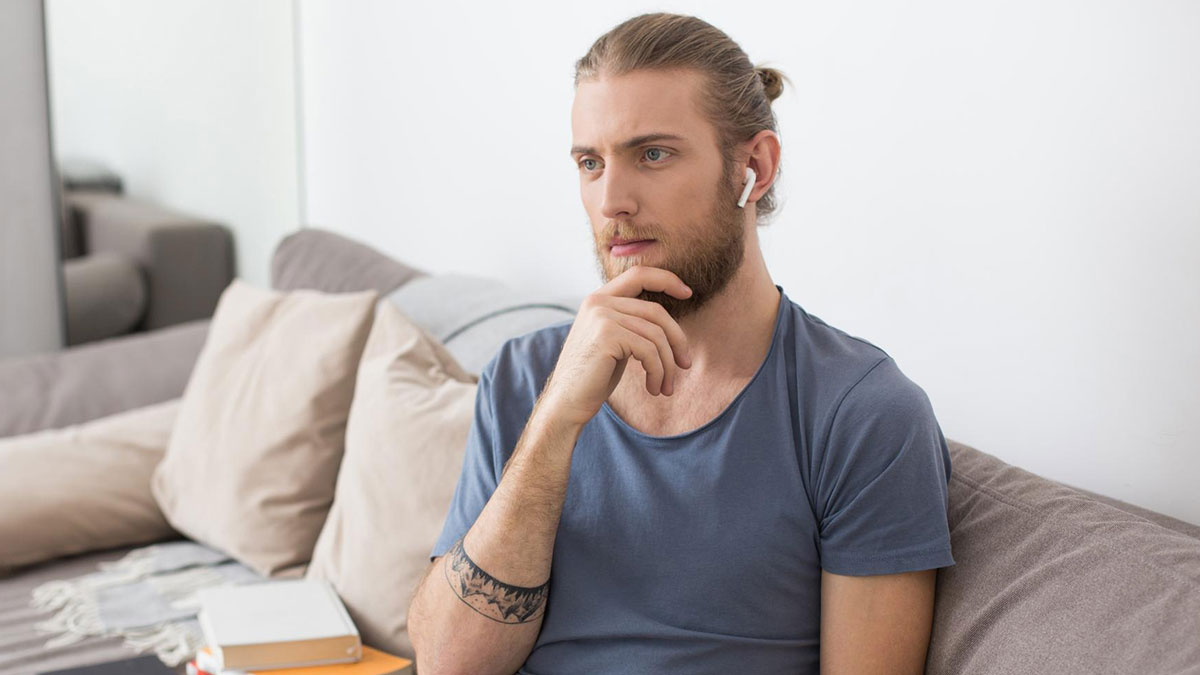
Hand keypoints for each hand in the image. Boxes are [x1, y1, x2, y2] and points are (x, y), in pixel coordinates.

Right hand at [538, 265, 692, 429]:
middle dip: (677, 339)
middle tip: (686, 364)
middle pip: (655, 311)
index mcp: (599, 299)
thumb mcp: (614, 343)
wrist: (566, 403)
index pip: (639, 274)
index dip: (666, 279)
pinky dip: (658, 372)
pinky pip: (649, 350)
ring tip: (666, 387)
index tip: (687, 293)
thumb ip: (632, 324)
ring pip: (656, 334)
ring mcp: (601, 315)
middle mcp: (598, 301)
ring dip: (667, 365)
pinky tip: (653, 388)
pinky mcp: (607, 334)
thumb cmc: (593, 378)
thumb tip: (669, 324)